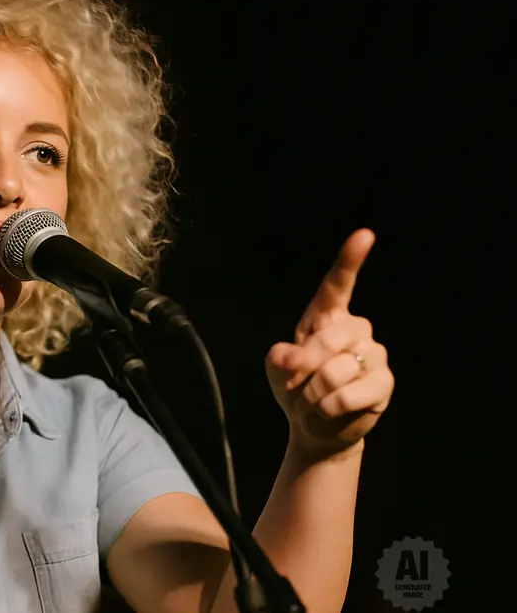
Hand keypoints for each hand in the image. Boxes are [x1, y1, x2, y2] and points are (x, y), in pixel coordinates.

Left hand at [265, 229, 393, 461]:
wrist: (314, 426)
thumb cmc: (295, 389)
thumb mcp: (277, 370)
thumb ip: (280, 357)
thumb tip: (295, 357)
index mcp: (326, 318)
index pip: (337, 284)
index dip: (349, 260)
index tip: (364, 235)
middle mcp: (356, 329)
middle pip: (329, 339)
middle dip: (306, 367)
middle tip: (299, 385)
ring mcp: (374, 354)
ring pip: (338, 370)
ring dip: (314, 393)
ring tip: (315, 401)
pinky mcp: (384, 383)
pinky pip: (351, 394)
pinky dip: (330, 408)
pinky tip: (330, 411)